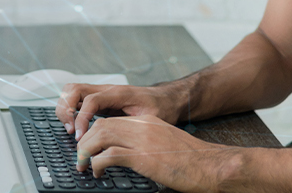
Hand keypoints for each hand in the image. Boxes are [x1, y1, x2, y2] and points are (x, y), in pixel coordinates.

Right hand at [55, 83, 184, 140]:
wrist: (166, 99)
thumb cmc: (160, 108)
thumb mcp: (150, 118)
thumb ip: (132, 125)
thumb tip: (116, 140)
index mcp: (118, 93)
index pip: (91, 100)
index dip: (81, 118)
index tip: (80, 136)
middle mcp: (106, 90)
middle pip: (74, 89)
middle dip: (66, 110)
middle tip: (71, 131)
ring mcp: (101, 93)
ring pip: (72, 91)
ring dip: (65, 109)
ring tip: (70, 129)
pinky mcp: (100, 100)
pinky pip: (77, 99)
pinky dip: (70, 110)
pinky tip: (75, 126)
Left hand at [75, 114, 236, 190]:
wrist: (212, 165)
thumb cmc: (193, 162)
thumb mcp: (166, 145)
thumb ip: (146, 145)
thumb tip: (127, 157)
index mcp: (148, 123)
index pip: (112, 120)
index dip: (94, 133)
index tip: (88, 146)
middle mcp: (143, 127)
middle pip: (102, 125)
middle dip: (85, 141)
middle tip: (80, 157)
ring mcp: (143, 140)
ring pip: (101, 136)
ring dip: (86, 151)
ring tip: (84, 165)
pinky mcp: (144, 157)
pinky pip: (110, 155)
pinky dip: (98, 163)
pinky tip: (98, 171)